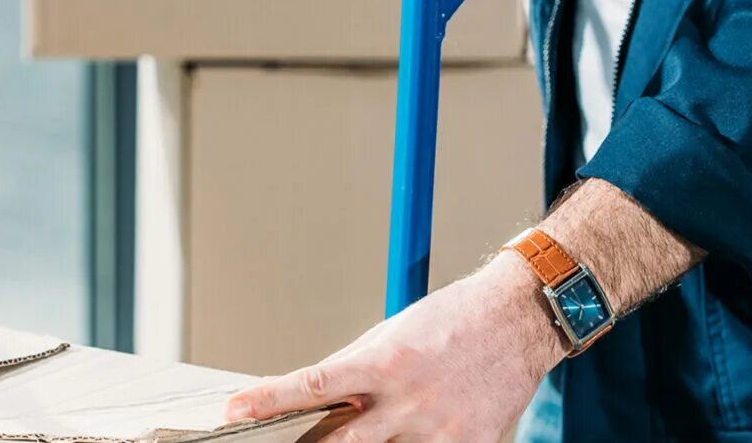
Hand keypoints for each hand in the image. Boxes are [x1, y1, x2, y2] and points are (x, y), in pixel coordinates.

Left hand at [222, 254, 566, 442]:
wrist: (518, 320)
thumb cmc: (454, 319)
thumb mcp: (391, 334)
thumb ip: (354, 370)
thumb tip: (314, 397)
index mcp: (383, 362)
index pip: (310, 385)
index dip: (266, 401)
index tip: (233, 411)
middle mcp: (407, 400)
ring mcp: (439, 430)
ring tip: (381, 426)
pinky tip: (420, 431)